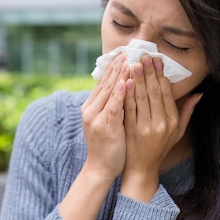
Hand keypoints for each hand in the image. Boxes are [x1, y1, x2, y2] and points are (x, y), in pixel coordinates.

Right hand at [80, 53, 129, 180]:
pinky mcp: (105, 127)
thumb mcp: (105, 121)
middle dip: (117, 67)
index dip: (112, 68)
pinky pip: (114, 107)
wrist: (99, 168)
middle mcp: (91, 110)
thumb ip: (110, 104)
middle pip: (105, 84)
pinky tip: (125, 82)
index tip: (122, 54)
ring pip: (109, 92)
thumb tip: (120, 87)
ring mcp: (96, 118)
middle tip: (127, 51)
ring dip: (119, 75)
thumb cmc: (106, 145)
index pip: (102, 83)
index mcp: (90, 107)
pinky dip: (119, 93)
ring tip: (128, 61)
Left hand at [121, 56, 201, 200]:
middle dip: (148, 72)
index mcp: (172, 121)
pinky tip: (124, 81)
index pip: (166, 93)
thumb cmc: (160, 147)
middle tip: (143, 55)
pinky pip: (128, 108)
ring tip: (133, 62)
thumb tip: (199, 94)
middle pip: (153, 92)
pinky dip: (126, 93)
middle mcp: (160, 123)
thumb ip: (187, 112)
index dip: (161, 75)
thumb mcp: (178, 132)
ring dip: (137, 78)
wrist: (141, 168)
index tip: (157, 59)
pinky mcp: (130, 130)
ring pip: (140, 97)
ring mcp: (144, 127)